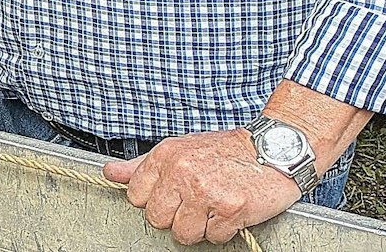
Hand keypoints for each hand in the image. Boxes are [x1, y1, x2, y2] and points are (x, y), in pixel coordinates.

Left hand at [103, 129, 300, 244]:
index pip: (136, 197)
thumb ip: (142, 165)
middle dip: (175, 217)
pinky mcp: (231, 209)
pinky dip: (222, 230)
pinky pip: (213, 237)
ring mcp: (206, 191)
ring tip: (212, 207)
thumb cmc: (225, 152)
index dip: (153, 201)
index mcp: (166, 156)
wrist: (274, 149)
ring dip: (199, 227)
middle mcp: (182, 172)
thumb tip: (111, 172)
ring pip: (183, 233)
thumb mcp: (179, 149)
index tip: (170, 196)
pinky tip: (230, 211)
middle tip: (195, 203)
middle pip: (157, 219)